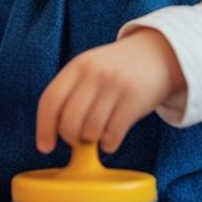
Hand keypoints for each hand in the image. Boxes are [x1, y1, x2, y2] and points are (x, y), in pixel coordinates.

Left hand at [35, 29, 182, 154]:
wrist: (157, 54)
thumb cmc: (116, 69)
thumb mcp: (89, 68)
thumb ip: (71, 93)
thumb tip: (53, 134)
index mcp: (77, 66)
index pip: (50, 101)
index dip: (44, 128)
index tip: (45, 147)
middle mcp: (95, 74)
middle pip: (69, 122)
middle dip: (70, 138)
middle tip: (78, 138)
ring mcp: (116, 86)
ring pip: (91, 131)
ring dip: (91, 140)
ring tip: (97, 133)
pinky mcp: (135, 101)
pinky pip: (112, 135)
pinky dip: (108, 144)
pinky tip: (111, 138)